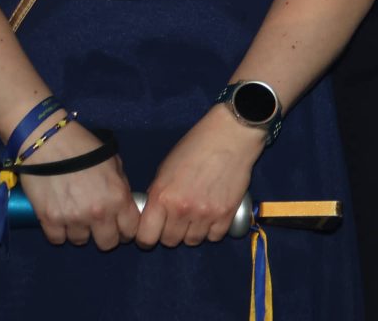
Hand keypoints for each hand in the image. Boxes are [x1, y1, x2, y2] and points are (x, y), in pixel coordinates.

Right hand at [17, 120, 137, 249]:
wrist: (48, 142)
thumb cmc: (84, 147)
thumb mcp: (113, 163)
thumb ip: (120, 187)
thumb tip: (122, 204)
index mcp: (118, 198)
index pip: (130, 230)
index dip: (127, 230)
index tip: (121, 226)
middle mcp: (97, 213)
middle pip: (107, 244)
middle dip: (105, 236)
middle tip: (99, 225)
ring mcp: (72, 219)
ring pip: (81, 241)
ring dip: (81, 232)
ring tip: (76, 216)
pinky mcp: (49, 220)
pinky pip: (57, 239)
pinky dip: (59, 232)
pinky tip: (60, 218)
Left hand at [134, 107, 262, 247]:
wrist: (231, 135)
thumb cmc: (196, 146)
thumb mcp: (166, 168)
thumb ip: (160, 194)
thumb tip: (156, 214)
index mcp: (162, 196)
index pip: (146, 238)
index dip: (147, 238)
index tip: (152, 233)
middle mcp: (182, 209)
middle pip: (170, 241)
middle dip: (171, 233)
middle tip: (178, 219)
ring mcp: (205, 214)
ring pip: (193, 241)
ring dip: (193, 232)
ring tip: (197, 216)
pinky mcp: (227, 213)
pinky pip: (215, 237)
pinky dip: (212, 230)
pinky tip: (213, 216)